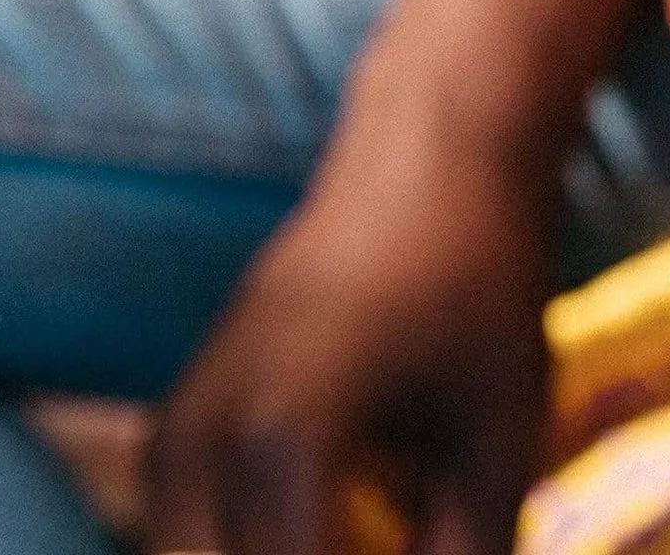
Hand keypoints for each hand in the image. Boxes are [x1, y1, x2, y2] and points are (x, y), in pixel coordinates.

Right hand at [147, 116, 552, 554]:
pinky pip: (186, 552)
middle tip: (407, 549)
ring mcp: (173, 438)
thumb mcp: (497, 445)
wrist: (431, 155)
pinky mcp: (176, 432)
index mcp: (282, 450)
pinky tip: (334, 541)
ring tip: (382, 531)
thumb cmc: (479, 286)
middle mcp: (198, 447)